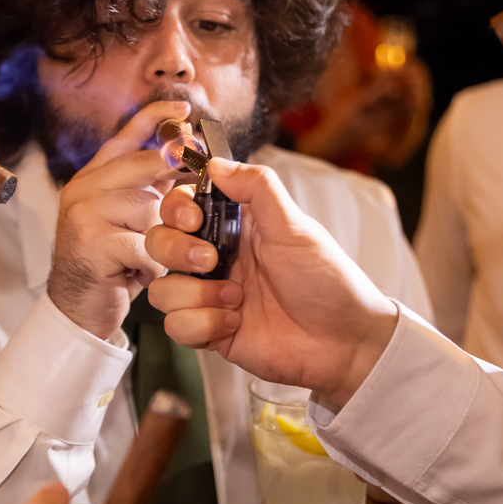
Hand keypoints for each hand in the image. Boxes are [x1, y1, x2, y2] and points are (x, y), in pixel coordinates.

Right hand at [47, 101, 189, 339]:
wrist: (79, 311)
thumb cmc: (113, 265)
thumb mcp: (132, 219)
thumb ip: (151, 189)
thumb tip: (187, 157)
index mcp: (97, 176)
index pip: (127, 136)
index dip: (156, 117)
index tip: (185, 109)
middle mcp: (85, 187)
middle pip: (145, 165)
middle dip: (179, 178)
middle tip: (200, 197)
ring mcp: (84, 213)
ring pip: (148, 208)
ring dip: (166, 238)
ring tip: (158, 257)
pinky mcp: (90, 244)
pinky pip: (142, 244)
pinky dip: (152, 265)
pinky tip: (142, 275)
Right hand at [145, 158, 397, 407]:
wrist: (343, 341)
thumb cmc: (328, 281)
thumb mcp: (295, 226)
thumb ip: (258, 188)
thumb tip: (216, 162)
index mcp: (234, 226)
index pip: (181, 206)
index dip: (176, 210)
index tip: (194, 219)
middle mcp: (216, 258)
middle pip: (159, 244)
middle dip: (177, 252)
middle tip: (211, 262)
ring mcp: (210, 296)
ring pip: (161, 290)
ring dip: (196, 295)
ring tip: (236, 299)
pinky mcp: (210, 332)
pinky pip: (176, 327)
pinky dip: (203, 325)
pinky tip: (235, 323)